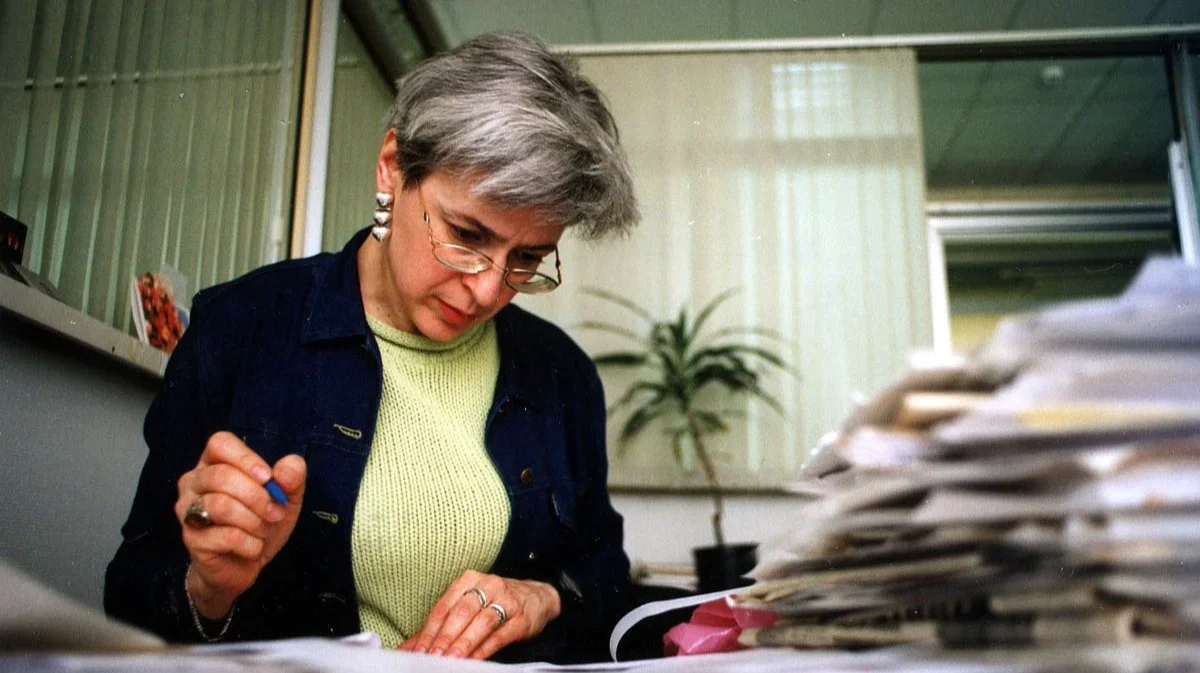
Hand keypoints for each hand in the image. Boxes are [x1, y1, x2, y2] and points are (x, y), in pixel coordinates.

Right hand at [175, 431, 305, 618]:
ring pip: (220, 506)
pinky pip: (225, 536)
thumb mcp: (286, 497)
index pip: (219, 443)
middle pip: (220, 475)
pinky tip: (253, 548)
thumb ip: (292, 478)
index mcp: (214, 463)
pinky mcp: (191, 539)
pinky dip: (250, 543)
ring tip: (264, 530)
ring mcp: (187, 510)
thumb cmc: (261, 522)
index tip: (269, 478)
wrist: (244, 565)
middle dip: (257, 496)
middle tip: (276, 512)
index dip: (246, 458)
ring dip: (254, 521)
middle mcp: (193, 482)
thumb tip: (287, 469)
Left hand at [399, 569, 560, 659]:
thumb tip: (410, 648)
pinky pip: (499, 635)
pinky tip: (473, 660)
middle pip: (461, 612)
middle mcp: (488, 585)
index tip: (419, 651)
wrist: (537, 597)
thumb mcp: (469, 605)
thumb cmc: (495, 602)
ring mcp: (507, 600)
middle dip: (444, 637)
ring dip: (463, 643)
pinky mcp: (522, 618)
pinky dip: (484, 649)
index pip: (444, 607)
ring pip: (481, 623)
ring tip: (449, 660)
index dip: (429, 630)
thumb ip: (441, 626)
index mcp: (469, 580)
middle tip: (431, 657)